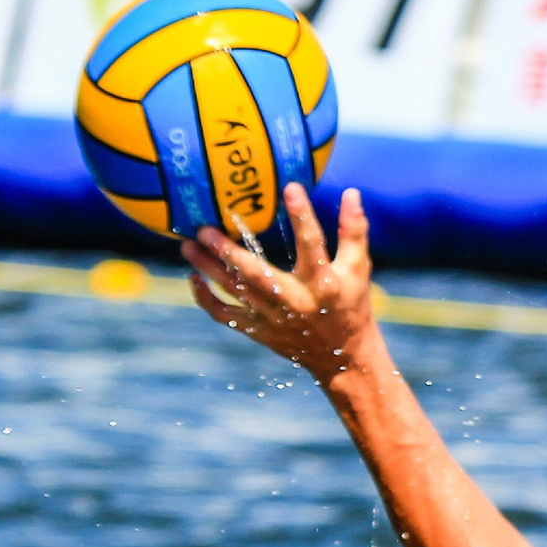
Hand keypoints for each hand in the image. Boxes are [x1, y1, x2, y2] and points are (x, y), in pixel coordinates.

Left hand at [181, 184, 376, 380]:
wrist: (343, 358)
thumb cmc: (352, 306)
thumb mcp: (358, 269)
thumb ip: (354, 231)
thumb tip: (351, 192)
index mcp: (324, 284)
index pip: (313, 245)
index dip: (302, 216)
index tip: (290, 188)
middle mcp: (297, 302)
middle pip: (257, 275)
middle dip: (228, 252)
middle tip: (205, 229)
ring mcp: (274, 319)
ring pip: (235, 292)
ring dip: (209, 268)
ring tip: (188, 245)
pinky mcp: (260, 332)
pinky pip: (226, 315)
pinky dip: (206, 299)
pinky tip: (194, 278)